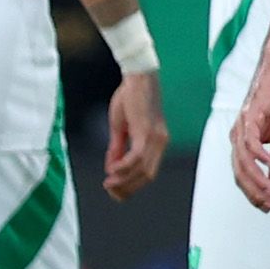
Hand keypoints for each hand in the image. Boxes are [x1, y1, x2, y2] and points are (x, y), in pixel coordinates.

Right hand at [102, 70, 167, 199]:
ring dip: (124, 180)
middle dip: (128, 187)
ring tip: (108, 183)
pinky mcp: (146, 132)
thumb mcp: (121, 127)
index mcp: (157, 142)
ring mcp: (155, 138)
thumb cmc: (130, 98)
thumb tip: (111, 168)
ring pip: (142, 170)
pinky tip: (111, 171)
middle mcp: (161, 143)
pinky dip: (124, 167)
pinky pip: (136, 158)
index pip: (148, 172)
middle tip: (110, 190)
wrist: (136, 77)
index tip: (116, 191)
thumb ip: (117, 148)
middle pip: (147, 176)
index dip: (132, 185)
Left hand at [231, 62, 269, 210]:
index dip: (254, 194)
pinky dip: (259, 155)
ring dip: (258, 179)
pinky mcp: (250, 115)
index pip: (243, 176)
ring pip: (243, 161)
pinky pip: (250, 140)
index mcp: (242, 144)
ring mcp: (241, 126)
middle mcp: (237, 137)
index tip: (269, 206)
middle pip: (240, 173)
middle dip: (254, 192)